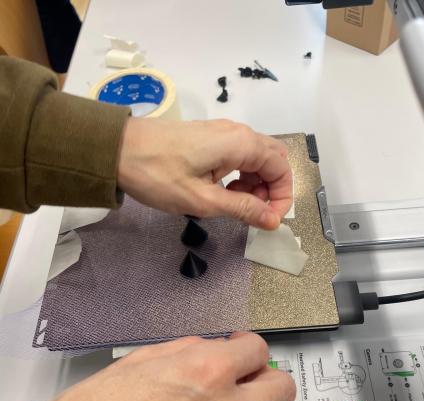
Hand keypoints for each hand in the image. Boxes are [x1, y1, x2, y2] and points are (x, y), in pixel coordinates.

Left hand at [117, 118, 291, 229]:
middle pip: (272, 161)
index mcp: (241, 143)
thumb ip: (242, 208)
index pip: (282, 168)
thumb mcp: (203, 199)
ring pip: (256, 159)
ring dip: (254, 185)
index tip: (268, 220)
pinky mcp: (209, 138)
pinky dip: (239, 176)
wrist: (115, 148)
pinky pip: (238, 156)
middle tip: (252, 212)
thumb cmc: (157, 174)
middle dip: (270, 190)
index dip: (282, 198)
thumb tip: (272, 220)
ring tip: (233, 204)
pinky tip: (221, 190)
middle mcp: (238, 132)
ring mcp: (223, 133)